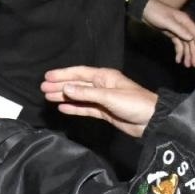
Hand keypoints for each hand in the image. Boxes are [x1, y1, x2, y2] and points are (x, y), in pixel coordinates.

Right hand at [40, 65, 157, 138]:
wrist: (152, 120)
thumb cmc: (134, 103)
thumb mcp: (109, 96)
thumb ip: (86, 93)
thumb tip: (66, 88)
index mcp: (105, 77)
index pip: (79, 73)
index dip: (63, 74)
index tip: (47, 77)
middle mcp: (102, 86)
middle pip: (77, 84)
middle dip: (60, 86)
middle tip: (43, 88)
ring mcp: (102, 100)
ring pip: (79, 96)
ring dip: (64, 97)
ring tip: (48, 97)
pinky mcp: (104, 112)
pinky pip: (85, 108)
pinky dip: (74, 108)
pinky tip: (63, 108)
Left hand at [142, 0, 194, 68]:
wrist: (144, 10)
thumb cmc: (156, 13)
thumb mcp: (167, 21)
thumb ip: (179, 29)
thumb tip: (191, 38)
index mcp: (185, 21)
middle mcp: (184, 26)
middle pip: (191, 41)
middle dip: (193, 53)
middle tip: (194, 65)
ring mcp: (178, 30)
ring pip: (185, 44)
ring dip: (187, 54)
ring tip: (187, 65)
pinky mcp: (171, 34)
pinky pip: (178, 44)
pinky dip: (179, 52)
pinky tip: (178, 59)